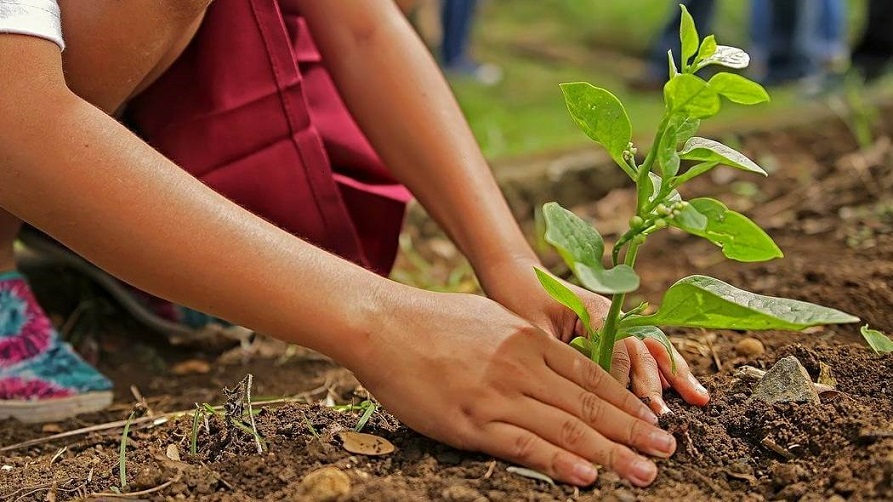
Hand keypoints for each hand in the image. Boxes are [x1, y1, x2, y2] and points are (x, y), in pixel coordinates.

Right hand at [351, 291, 676, 486]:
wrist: (382, 324)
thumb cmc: (433, 321)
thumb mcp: (491, 318)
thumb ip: (526, 342)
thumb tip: (552, 358)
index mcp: (529, 340)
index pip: (591, 377)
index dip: (627, 401)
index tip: (653, 420)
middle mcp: (522, 367)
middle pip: (589, 405)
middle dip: (633, 430)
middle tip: (667, 451)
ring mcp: (497, 395)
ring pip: (565, 428)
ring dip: (611, 452)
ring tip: (645, 470)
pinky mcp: (470, 421)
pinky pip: (522, 445)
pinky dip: (558, 462)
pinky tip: (587, 476)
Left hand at [476, 258, 708, 414]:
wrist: (517, 276)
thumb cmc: (519, 301)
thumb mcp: (532, 329)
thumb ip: (556, 354)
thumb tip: (572, 391)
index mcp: (594, 310)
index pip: (617, 350)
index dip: (622, 381)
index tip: (626, 410)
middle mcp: (612, 315)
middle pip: (641, 350)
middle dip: (655, 384)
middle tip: (663, 416)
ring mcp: (618, 322)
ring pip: (652, 349)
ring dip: (674, 375)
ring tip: (698, 399)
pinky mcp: (615, 332)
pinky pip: (645, 350)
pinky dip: (666, 369)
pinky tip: (686, 388)